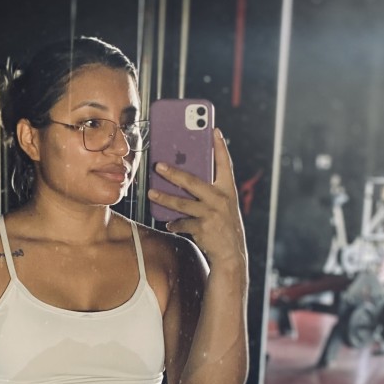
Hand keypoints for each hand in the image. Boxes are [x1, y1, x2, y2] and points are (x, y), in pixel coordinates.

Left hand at [146, 129, 246, 270]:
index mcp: (227, 190)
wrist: (232, 253)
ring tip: (152, 193)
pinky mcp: (203, 229)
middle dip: (174, 173)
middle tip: (158, 165)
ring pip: (182, 204)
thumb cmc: (223, 224)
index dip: (220, 147)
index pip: (225, 164)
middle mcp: (221, 199)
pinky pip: (183, 223)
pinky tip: (169, 223)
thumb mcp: (223, 204)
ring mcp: (212, 214)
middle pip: (193, 182)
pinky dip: (174, 223)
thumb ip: (209, 190)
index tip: (214, 129)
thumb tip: (183, 177)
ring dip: (165, 198)